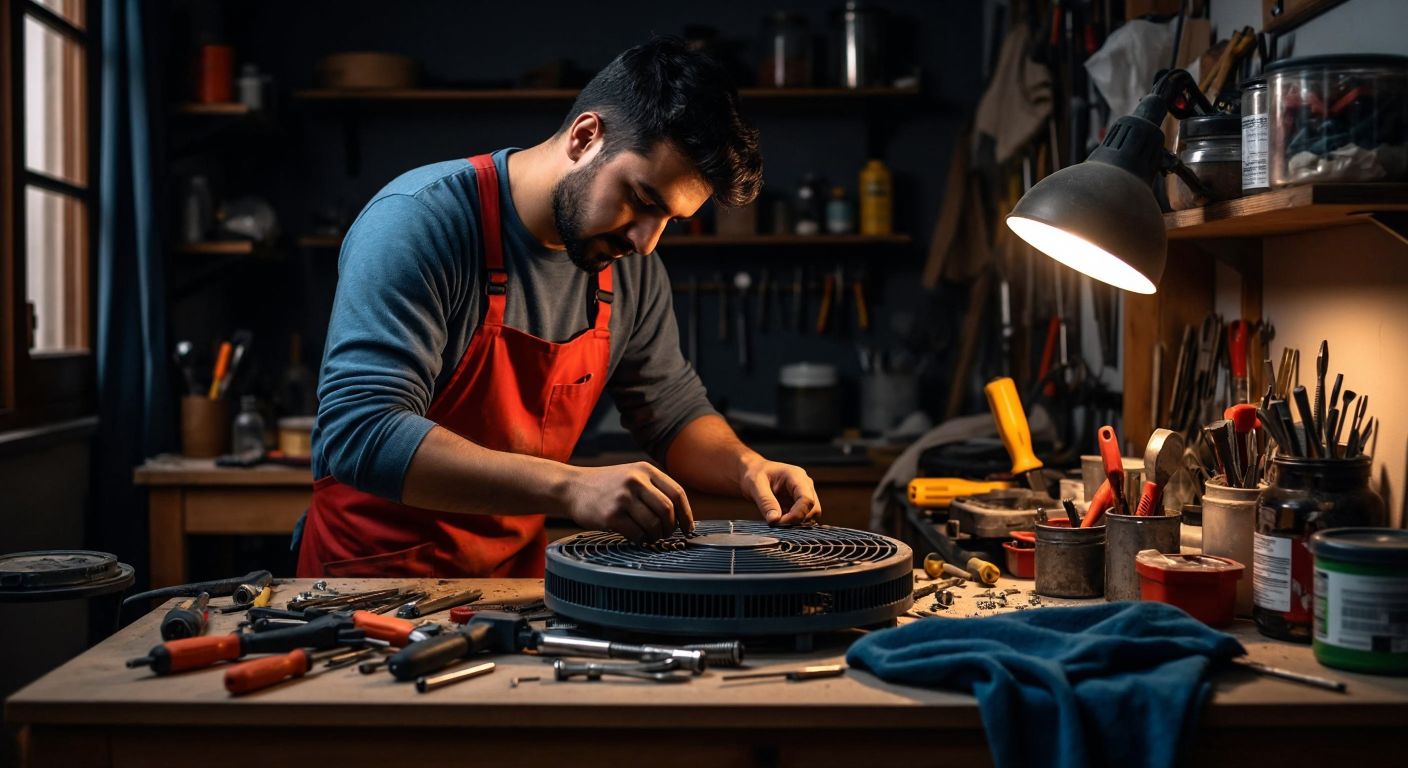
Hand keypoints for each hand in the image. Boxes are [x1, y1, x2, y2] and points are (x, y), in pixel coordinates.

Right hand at [560, 462, 693, 541]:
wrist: (572, 487)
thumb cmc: (606, 485)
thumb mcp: (631, 475)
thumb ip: (654, 488)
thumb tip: (680, 514)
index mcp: (645, 470)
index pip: (677, 493)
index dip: (686, 514)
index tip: (688, 527)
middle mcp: (635, 481)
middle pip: (667, 510)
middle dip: (670, 527)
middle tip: (665, 534)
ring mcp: (623, 498)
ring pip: (654, 524)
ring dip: (656, 536)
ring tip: (650, 537)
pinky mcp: (611, 515)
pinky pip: (637, 533)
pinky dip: (641, 540)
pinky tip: (637, 538)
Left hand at [738, 458, 820, 525]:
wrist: (753, 471)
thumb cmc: (754, 473)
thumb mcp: (755, 485)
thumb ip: (766, 502)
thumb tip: (774, 520)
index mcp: (796, 476)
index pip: (806, 499)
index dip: (796, 514)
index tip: (780, 522)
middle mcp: (804, 484)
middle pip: (813, 508)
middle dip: (797, 519)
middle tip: (777, 523)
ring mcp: (804, 493)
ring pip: (811, 514)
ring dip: (797, 521)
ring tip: (777, 521)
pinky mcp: (800, 502)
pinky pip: (804, 516)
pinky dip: (794, 522)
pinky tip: (780, 520)